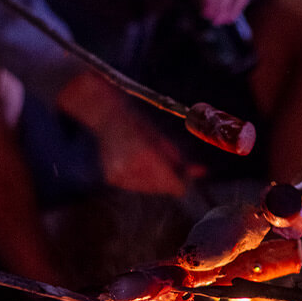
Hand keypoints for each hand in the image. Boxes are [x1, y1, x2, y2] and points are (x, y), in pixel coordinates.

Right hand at [56, 73, 200, 195]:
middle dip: (171, 179)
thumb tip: (199, 172)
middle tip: (179, 167)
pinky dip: (143, 178)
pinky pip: (136, 185)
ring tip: (155, 161)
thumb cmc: (133, 119)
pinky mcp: (112, 178)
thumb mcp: (159, 136)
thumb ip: (177, 157)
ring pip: (149, 187)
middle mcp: (130, 169)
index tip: (192, 173)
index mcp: (144, 155)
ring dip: (157, 179)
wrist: (102, 113)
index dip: (183, 180)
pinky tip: (141, 164)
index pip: (171, 182)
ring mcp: (119, 176)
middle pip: (161, 187)